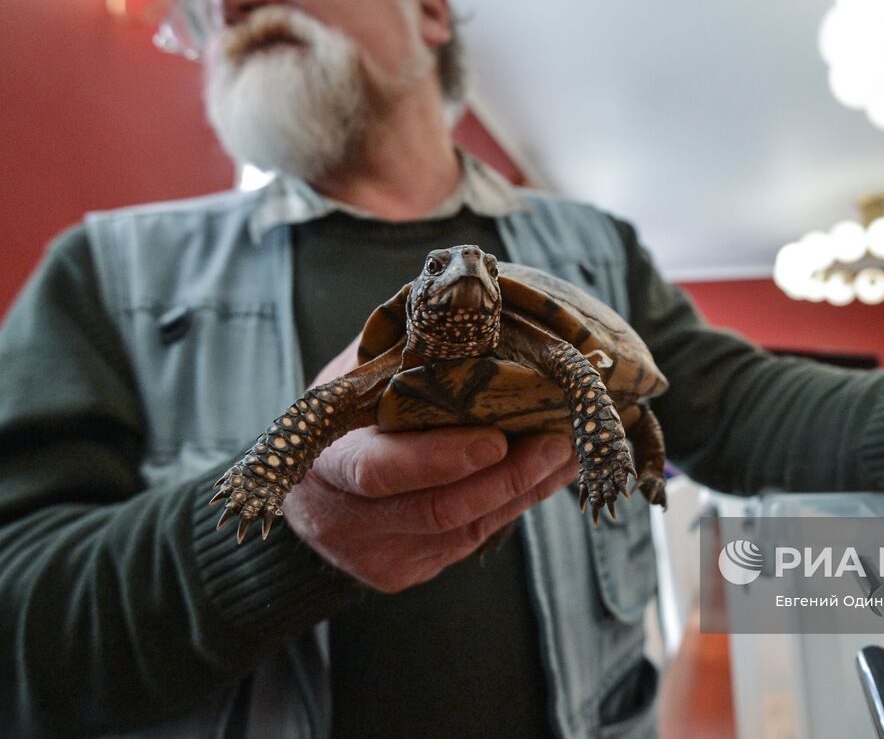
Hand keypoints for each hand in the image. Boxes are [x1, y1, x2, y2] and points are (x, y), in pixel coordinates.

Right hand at [280, 341, 576, 591]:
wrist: (308, 494)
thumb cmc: (341, 418)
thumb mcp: (353, 380)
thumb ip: (400, 359)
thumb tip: (467, 316)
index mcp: (328, 460)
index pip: (379, 471)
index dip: (439, 460)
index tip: (495, 439)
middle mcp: (350, 518)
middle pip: (439, 509)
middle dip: (508, 477)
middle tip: (558, 440)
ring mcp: (381, 553)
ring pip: (467, 528)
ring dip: (528, 488)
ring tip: (572, 451)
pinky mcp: (409, 570)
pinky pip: (476, 537)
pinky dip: (519, 502)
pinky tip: (554, 472)